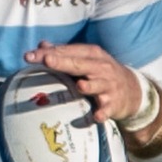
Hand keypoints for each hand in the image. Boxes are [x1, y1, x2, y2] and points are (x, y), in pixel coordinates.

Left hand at [24, 40, 144, 123]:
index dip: (48, 53)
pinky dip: (103, 112)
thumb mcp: (86, 60)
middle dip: (63, 62)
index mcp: (91, 55)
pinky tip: (97, 116)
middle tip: (47, 60)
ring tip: (80, 85)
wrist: (133, 90)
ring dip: (89, 86)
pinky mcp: (114, 104)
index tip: (28, 56)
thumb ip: (64, 53)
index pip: (67, 52)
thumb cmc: (101, 73)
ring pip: (97, 85)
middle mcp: (101, 68)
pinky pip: (107, 109)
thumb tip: (41, 45)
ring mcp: (108, 86)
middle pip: (80, 64)